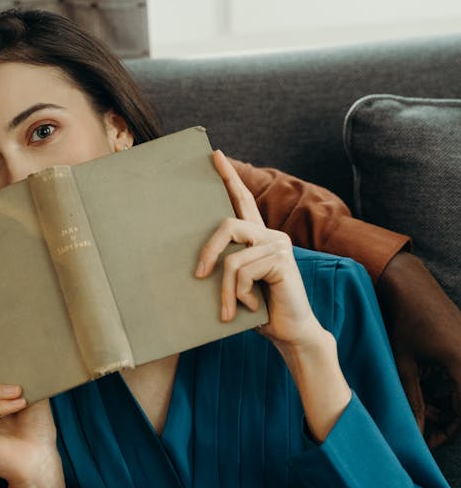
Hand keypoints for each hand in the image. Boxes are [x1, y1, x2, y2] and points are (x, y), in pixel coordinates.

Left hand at [196, 150, 322, 349]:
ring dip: (225, 290)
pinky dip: (240, 294)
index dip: (229, 177)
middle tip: (199, 275)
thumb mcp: (236, 284)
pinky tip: (253, 306)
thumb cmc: (260, 310)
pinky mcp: (282, 260)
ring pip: (232, 257)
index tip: (216, 155)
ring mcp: (278, 245)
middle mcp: (270, 235)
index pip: (242, 200)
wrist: (290, 332)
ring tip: (229, 310)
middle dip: (208, 251)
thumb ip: (226, 265)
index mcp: (258, 237)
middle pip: (227, 225)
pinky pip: (243, 271)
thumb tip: (197, 262)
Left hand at [376, 252, 460, 447]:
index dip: (448, 431)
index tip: (429, 442)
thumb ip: (413, 399)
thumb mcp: (404, 363)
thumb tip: (416, 431)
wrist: (408, 282)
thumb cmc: (403, 319)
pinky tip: (429, 391)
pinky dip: (451, 387)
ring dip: (450, 404)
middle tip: (426, 429)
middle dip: (449, 419)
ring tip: (425, 410)